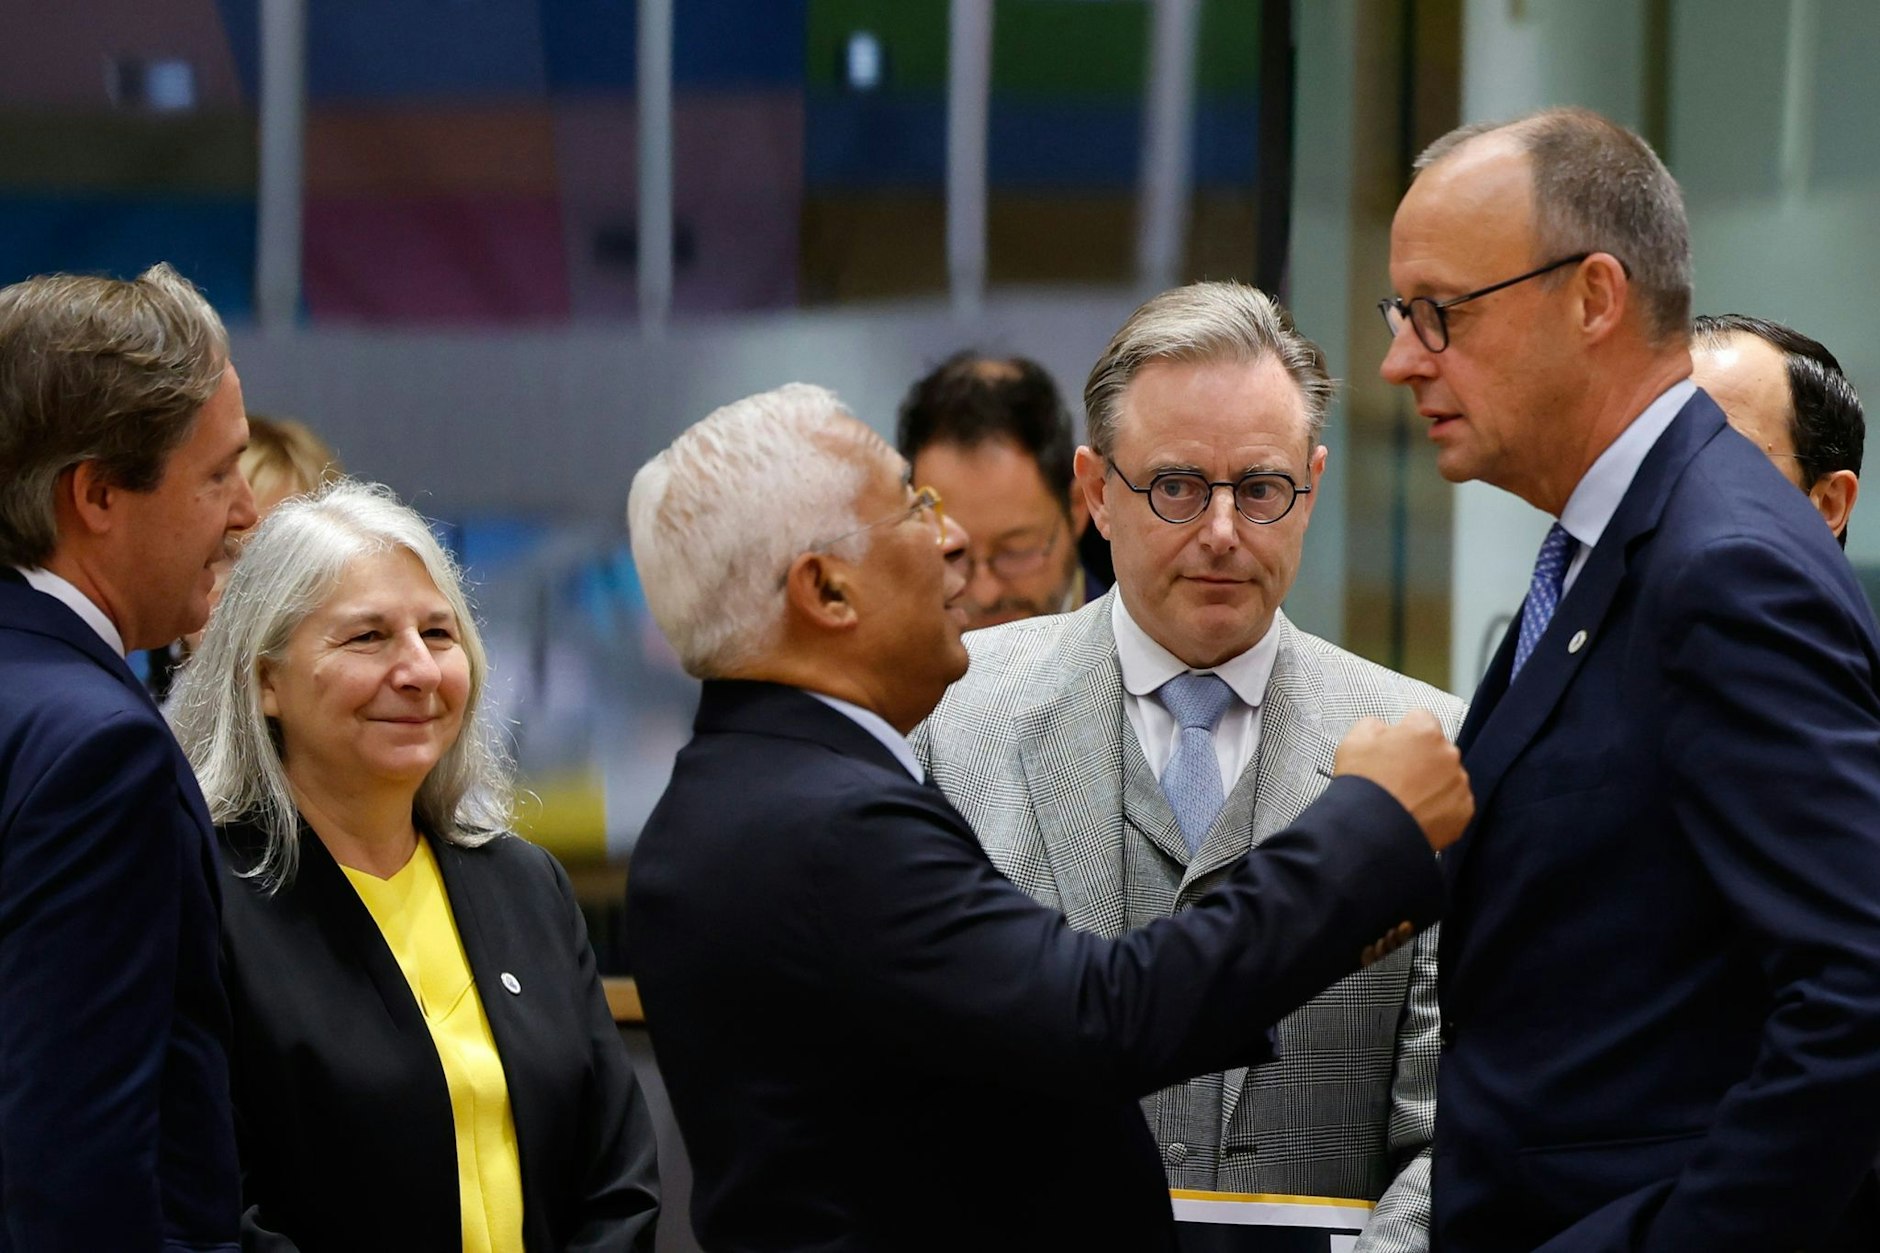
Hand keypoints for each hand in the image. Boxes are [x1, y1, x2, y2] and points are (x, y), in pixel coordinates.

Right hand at [1334, 709, 1472, 850]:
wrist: (1372, 831)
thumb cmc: (1364, 786)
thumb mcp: (1354, 741)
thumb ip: (1373, 724)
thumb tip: (1382, 728)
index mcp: (1424, 732)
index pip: (1420, 719)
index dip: (1404, 732)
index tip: (1395, 746)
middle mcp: (1448, 754)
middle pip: (1437, 750)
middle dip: (1421, 759)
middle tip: (1397, 776)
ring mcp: (1459, 784)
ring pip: (1447, 777)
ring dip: (1432, 783)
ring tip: (1406, 798)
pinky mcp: (1463, 812)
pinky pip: (1454, 804)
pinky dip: (1440, 808)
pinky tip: (1417, 812)